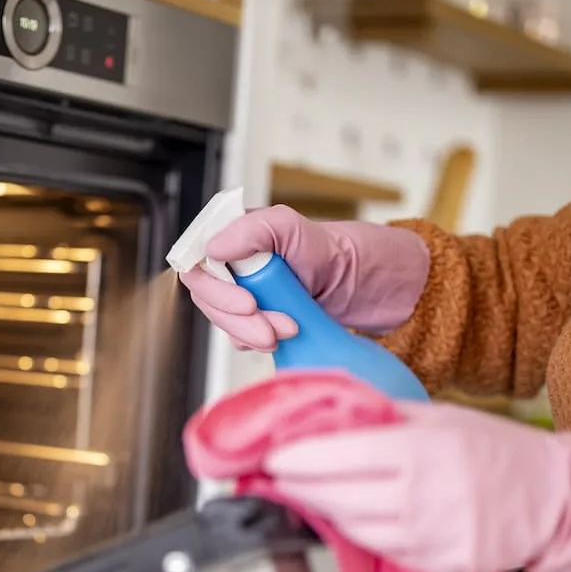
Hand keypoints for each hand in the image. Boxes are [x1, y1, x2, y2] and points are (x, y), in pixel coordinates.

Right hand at [179, 205, 430, 350]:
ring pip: (223, 320)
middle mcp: (236, 264)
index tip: (247, 301)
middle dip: (238, 317)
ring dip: (251, 332)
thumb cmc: (340, 252)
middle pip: (206, 297)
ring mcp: (247, 292)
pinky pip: (240, 337)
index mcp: (237, 237)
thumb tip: (213, 248)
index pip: (197, 262)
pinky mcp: (260, 319)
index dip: (213, 287)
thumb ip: (254, 230)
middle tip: (271, 325)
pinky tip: (283, 336)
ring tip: (287, 330)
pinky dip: (256, 342)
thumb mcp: (297, 230)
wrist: (373, 288)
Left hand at [264, 401, 570, 571]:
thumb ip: (384, 415)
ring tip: (309, 492)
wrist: (556, 501)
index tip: (270, 455)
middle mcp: (419, 495)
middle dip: (298, 485)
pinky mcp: (436, 565)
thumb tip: (324, 411)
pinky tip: (351, 516)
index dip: (294, 459)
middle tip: (276, 473)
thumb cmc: (500, 452)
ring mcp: (428, 537)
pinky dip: (359, 533)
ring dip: (323, 510)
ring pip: (351, 527)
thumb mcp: (441, 416)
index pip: (334, 455)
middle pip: (333, 495)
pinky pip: (381, 550)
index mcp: (418, 449)